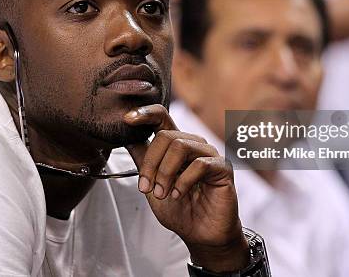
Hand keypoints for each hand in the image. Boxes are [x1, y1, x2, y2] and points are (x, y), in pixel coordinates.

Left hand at [124, 104, 249, 272]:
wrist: (200, 235)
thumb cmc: (180, 210)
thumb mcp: (152, 185)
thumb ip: (142, 161)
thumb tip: (125, 138)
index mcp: (176, 145)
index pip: (162, 118)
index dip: (145, 114)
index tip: (127, 119)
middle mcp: (193, 145)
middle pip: (165, 135)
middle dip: (150, 163)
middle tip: (147, 187)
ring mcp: (209, 155)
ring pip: (180, 146)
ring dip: (165, 172)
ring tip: (162, 193)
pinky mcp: (223, 168)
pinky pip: (200, 164)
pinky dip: (183, 181)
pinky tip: (178, 194)